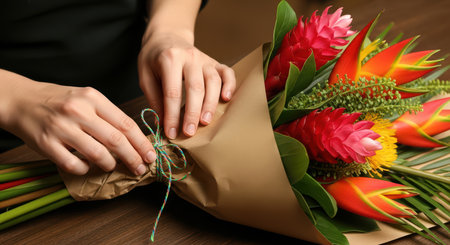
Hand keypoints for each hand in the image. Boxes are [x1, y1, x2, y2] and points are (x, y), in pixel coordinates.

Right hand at [1, 75, 155, 174]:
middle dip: (133, 158)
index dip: (142, 143)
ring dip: (110, 165)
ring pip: (98, 154)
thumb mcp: (87, 98)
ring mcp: (62, 128)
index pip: (125, 123)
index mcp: (93, 98)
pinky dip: (85, 169)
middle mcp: (79, 111)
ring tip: (113, 167)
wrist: (22, 100)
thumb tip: (135, 139)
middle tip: (141, 168)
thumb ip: (108, 115)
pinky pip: (74, 165)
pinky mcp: (47, 144)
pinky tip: (87, 166)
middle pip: (116, 140)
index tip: (151, 155)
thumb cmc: (60, 101)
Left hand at [138, 30, 235, 138]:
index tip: (171, 133)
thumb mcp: (145, 76)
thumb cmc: (154, 59)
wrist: (167, 37)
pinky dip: (230, 85)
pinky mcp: (214, 62)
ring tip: (205, 122)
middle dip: (193, 113)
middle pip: (195, 88)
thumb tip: (164, 122)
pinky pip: (227, 72)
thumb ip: (154, 98)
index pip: (172, 92)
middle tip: (189, 132)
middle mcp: (190, 57)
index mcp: (169, 59)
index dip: (172, 115)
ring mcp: (204, 59)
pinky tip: (226, 99)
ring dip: (210, 104)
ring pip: (213, 82)